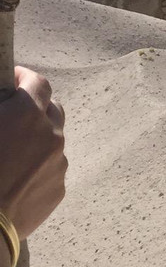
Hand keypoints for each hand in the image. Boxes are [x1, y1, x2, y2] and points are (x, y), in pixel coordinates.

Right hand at [0, 67, 66, 237]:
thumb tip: (1, 108)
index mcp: (28, 114)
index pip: (38, 83)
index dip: (24, 77)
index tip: (13, 78)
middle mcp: (52, 136)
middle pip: (53, 110)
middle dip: (36, 105)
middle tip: (14, 111)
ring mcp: (59, 164)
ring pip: (54, 141)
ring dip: (38, 137)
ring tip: (12, 148)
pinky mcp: (59, 189)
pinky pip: (52, 169)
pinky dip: (38, 164)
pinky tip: (16, 174)